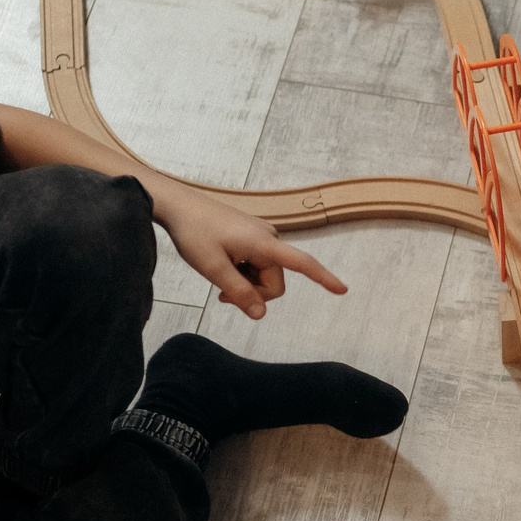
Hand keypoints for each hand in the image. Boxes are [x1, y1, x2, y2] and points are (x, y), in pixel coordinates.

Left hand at [150, 184, 345, 318]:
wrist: (177, 205)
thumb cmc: (194, 232)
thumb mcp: (213, 269)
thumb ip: (239, 293)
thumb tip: (261, 315)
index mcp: (264, 243)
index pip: (302, 263)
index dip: (323, 278)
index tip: (343, 290)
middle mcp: (268, 237)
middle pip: (275, 281)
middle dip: (254, 293)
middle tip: (222, 293)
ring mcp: (260, 236)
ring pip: (264, 275)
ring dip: (246, 283)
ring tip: (219, 274)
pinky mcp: (251, 236)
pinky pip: (256, 264)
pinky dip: (242, 272)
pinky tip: (223, 265)